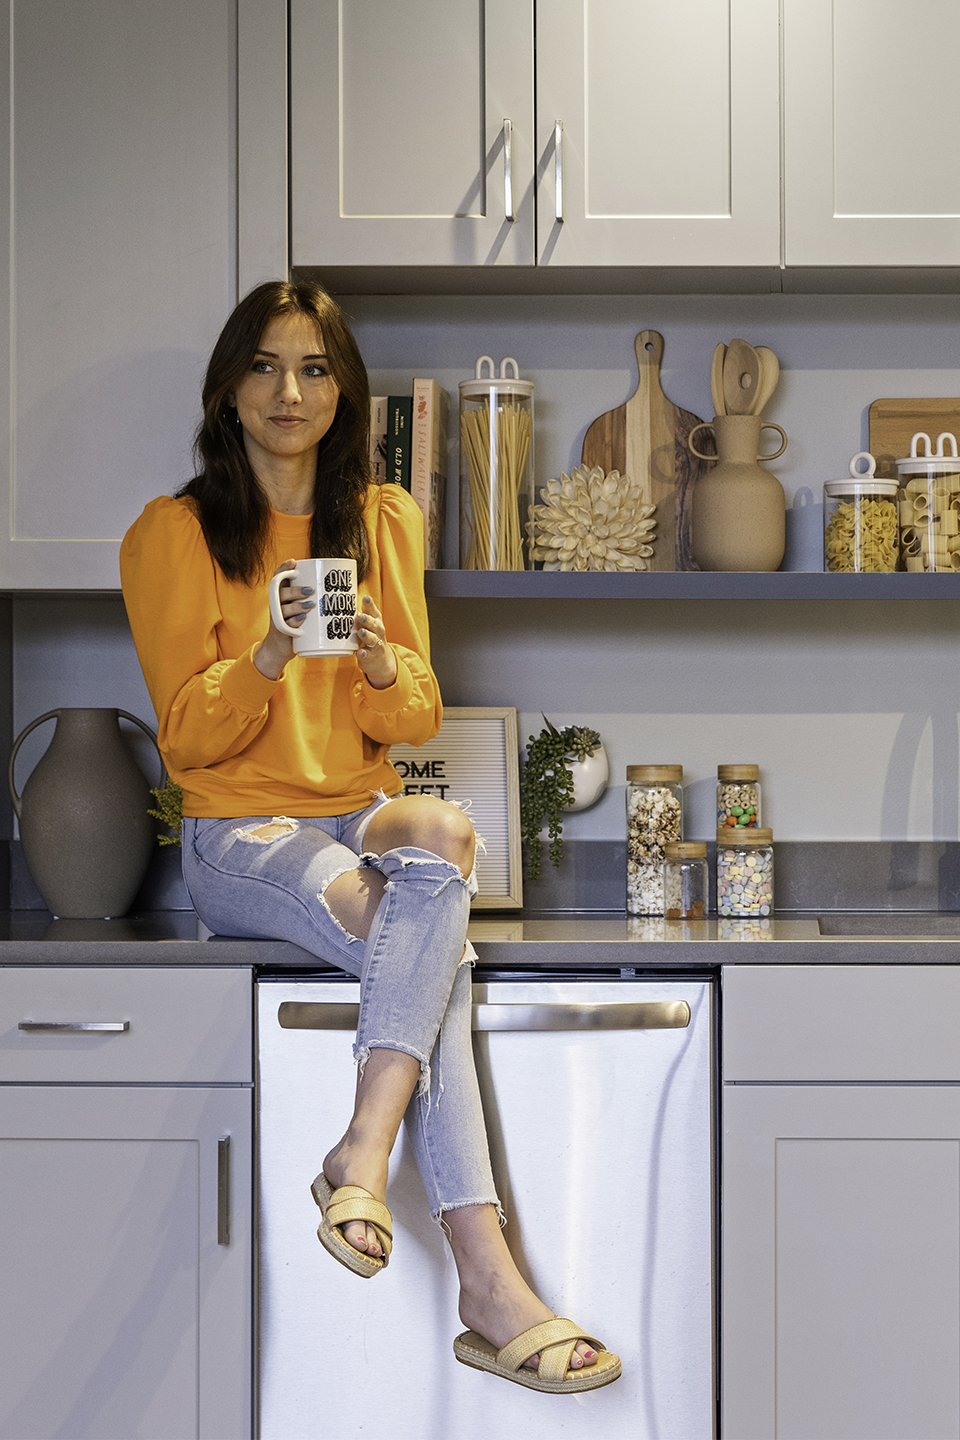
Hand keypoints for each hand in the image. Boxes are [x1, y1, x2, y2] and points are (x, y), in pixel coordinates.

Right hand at [254, 558, 314, 679]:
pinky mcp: (280, 631)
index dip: (283, 568)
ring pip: (283, 608)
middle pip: (281, 592)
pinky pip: (285, 625)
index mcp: (281, 595)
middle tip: (310, 590)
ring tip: (309, 605)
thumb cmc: (297, 625)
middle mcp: (276, 604)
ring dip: (296, 606)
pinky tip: (302, 620)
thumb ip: (315, 598)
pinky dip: (294, 622)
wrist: (280, 648)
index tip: (294, 562)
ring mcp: (277, 617)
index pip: (278, 577)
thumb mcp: (302, 609)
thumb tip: (346, 590)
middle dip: (295, 590)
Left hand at [355, 595, 397, 689]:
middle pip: (374, 625)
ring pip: (372, 639)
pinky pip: (367, 655)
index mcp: (376, 622)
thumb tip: (341, 599)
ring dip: (366, 635)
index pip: (373, 612)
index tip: (366, 598)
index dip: (369, 604)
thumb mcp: (367, 625)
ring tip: (361, 632)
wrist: (380, 660)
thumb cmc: (370, 637)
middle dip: (368, 620)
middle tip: (361, 616)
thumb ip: (359, 614)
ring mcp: (375, 645)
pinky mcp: (370, 657)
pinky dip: (363, 654)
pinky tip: (359, 653)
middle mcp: (377, 632)